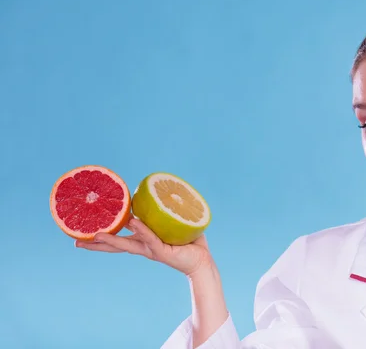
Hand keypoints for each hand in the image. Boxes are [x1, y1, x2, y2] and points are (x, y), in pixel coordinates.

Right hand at [75, 216, 213, 275]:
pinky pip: (151, 239)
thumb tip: (157, 192)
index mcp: (143, 241)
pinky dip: (141, 231)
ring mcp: (152, 250)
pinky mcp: (163, 251)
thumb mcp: (171, 224)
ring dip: (112, 239)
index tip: (85, 230)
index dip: (103, 234)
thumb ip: (161, 212)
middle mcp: (144, 247)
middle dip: (96, 244)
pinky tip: (132, 222)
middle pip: (116, 245)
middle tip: (76, 241)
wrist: (202, 260)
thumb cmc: (187, 241)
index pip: (119, 237)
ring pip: (128, 244)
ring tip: (95, 235)